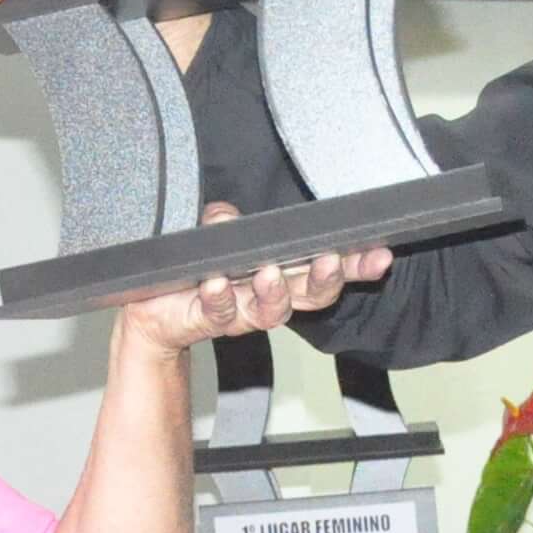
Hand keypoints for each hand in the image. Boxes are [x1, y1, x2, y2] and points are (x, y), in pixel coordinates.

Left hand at [113, 203, 393, 361]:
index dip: (356, 265)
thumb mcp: (213, 234)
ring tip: (270, 275)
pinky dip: (219, 297)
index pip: (327, 268)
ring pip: (269, 311)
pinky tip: (218, 283)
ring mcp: (241, 311)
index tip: (379, 255)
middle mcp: (268, 297)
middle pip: (310, 294)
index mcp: (282, 273)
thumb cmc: (197, 269)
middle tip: (330, 263)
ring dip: (273, 293)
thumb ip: (223, 221)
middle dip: (325, 280)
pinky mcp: (208, 318)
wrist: (153, 308)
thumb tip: (226, 215)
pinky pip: (217, 311)